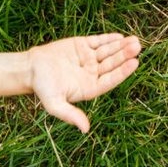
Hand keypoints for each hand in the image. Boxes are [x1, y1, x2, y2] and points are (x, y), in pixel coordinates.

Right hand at [26, 33, 143, 130]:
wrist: (30, 69)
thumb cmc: (42, 88)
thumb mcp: (54, 104)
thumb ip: (70, 115)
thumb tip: (86, 130)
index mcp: (90, 88)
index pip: (111, 80)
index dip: (122, 72)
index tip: (134, 63)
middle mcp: (92, 74)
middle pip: (112, 64)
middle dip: (124, 55)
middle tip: (137, 46)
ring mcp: (88, 59)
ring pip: (108, 52)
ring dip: (120, 47)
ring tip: (134, 41)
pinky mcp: (82, 46)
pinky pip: (98, 42)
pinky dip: (108, 39)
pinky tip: (119, 37)